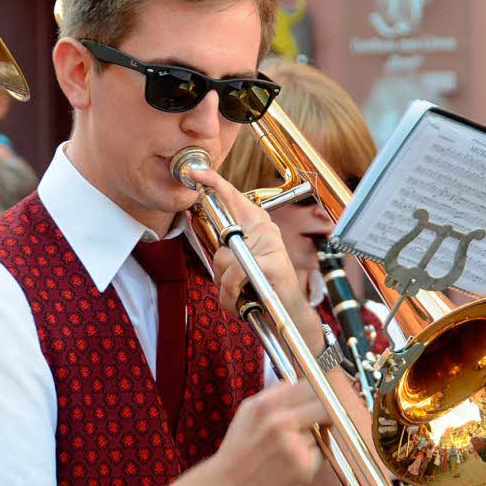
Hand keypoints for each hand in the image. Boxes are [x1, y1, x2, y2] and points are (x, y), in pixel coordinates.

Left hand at [189, 168, 323, 352]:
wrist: (289, 313)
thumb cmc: (262, 288)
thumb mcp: (242, 266)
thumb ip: (228, 252)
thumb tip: (213, 250)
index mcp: (257, 225)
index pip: (233, 197)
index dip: (214, 183)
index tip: (196, 173)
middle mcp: (265, 229)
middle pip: (222, 239)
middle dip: (222, 269)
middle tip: (233, 285)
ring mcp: (271, 244)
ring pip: (225, 260)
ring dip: (226, 286)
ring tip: (240, 295)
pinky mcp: (273, 263)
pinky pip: (237, 274)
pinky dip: (232, 293)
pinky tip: (242, 301)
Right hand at [205, 381, 326, 485]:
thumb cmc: (238, 447)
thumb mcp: (247, 411)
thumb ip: (273, 393)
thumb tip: (296, 382)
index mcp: (267, 406)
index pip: (310, 387)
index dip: (319, 391)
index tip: (319, 397)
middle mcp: (281, 424)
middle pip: (325, 408)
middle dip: (325, 413)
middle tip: (322, 418)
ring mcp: (294, 448)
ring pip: (318, 433)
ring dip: (309, 438)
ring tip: (285, 450)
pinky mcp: (304, 470)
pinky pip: (318, 455)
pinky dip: (308, 457)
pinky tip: (288, 463)